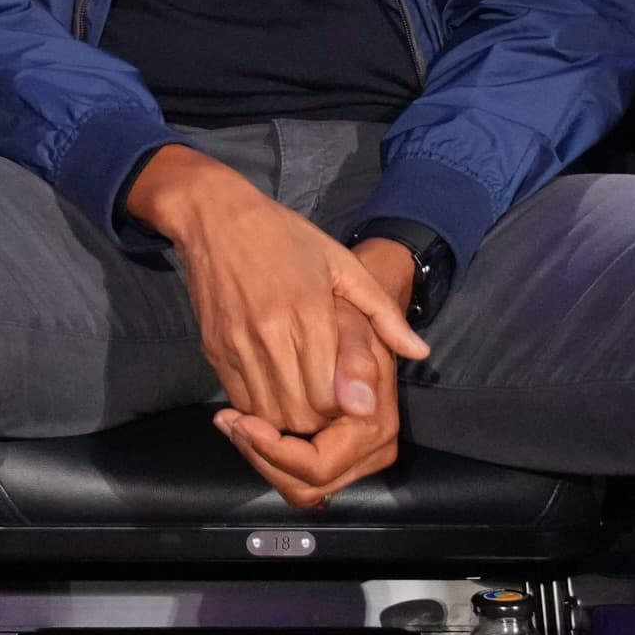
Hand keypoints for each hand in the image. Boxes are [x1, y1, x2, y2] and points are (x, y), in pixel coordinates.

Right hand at [128, 147, 428, 433]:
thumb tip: (420, 352)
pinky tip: (273, 389)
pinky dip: (259, 408)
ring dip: (289, 417)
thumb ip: (382, 311)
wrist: (215, 216)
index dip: (344, 405)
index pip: (332, 396)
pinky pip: (240, 399)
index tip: (348, 393)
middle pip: (302, 413)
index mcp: (309, 311)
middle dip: (320, 418)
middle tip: (327, 401)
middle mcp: (271, 333)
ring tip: (302, 398)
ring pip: (269, 414)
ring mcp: (238, 343)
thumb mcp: (341, 262)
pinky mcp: (214, 348)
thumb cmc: (284, 236)